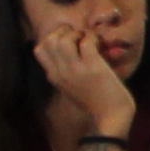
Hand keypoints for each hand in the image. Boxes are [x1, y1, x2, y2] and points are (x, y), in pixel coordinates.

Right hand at [37, 20, 138, 142]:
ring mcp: (76, 70)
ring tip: (87, 40)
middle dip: (64, 31)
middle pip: (48, 41)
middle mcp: (61, 73)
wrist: (111, 118)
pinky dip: (92, 38)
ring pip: (63, 40)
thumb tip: (71, 50)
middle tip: (78, 36)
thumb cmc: (95, 102)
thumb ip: (65, 72)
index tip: (68, 41)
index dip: (53, 38)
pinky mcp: (93, 68)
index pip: (39, 49)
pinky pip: (86, 42)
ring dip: (77, 34)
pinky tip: (99, 45)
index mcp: (54, 77)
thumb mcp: (72, 87)